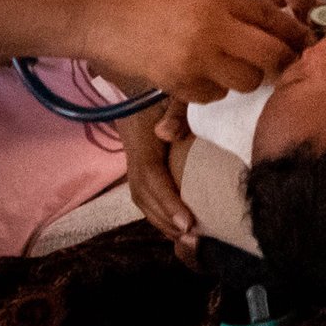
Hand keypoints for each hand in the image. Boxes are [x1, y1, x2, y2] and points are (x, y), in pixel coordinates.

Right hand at [78, 0, 308, 103]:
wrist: (94, 7)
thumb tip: (271, 22)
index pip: (275, 18)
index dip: (295, 34)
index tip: (304, 43)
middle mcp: (213, 24)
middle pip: (272, 56)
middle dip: (282, 62)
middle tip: (281, 63)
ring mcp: (195, 57)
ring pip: (247, 81)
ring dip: (245, 75)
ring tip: (230, 63)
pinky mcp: (177, 83)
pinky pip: (214, 95)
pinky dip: (214, 87)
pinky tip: (200, 72)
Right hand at [121, 103, 197, 262]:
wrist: (139, 86)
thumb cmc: (160, 91)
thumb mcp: (171, 94)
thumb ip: (174, 110)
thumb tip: (166, 133)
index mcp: (140, 138)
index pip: (150, 176)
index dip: (167, 201)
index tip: (187, 222)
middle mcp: (132, 154)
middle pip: (143, 195)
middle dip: (166, 219)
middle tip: (193, 238)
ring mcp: (132, 162)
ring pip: (141, 199)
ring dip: (162, 221)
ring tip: (189, 239)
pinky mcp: (137, 167)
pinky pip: (143, 196)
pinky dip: (158, 214)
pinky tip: (178, 226)